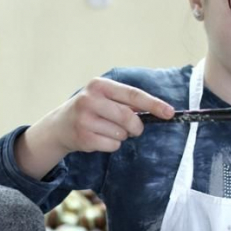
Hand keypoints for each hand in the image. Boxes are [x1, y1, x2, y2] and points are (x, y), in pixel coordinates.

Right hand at [16, 78, 173, 178]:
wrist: (60, 125)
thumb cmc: (91, 109)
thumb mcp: (104, 97)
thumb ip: (126, 101)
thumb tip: (158, 110)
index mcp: (99, 85)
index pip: (133, 95)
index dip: (153, 104)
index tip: (169, 113)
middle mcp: (90, 99)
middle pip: (128, 117)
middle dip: (136, 126)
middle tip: (135, 129)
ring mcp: (84, 119)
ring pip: (121, 133)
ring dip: (121, 136)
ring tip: (107, 130)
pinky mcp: (83, 137)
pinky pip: (112, 145)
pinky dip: (112, 144)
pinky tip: (99, 138)